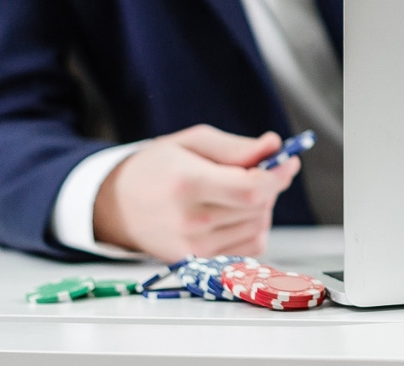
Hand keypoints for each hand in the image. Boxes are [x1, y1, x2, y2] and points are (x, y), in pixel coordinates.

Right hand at [92, 124, 300, 261]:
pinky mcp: (199, 262)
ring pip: (258, 226)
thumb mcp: (193, 142)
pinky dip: (253, 226)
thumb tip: (275, 146)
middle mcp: (191, 221)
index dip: (277, 175)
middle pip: (258, 206)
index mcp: (188, 184)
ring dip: (261, 205)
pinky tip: (233, 211)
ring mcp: (195, 248)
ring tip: (234, 189)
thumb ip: (237, 147)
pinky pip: (250, 245)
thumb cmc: (155, 167)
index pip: (250, 188)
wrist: (115, 205)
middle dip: (270, 184)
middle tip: (256, 169)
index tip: (288, 161)